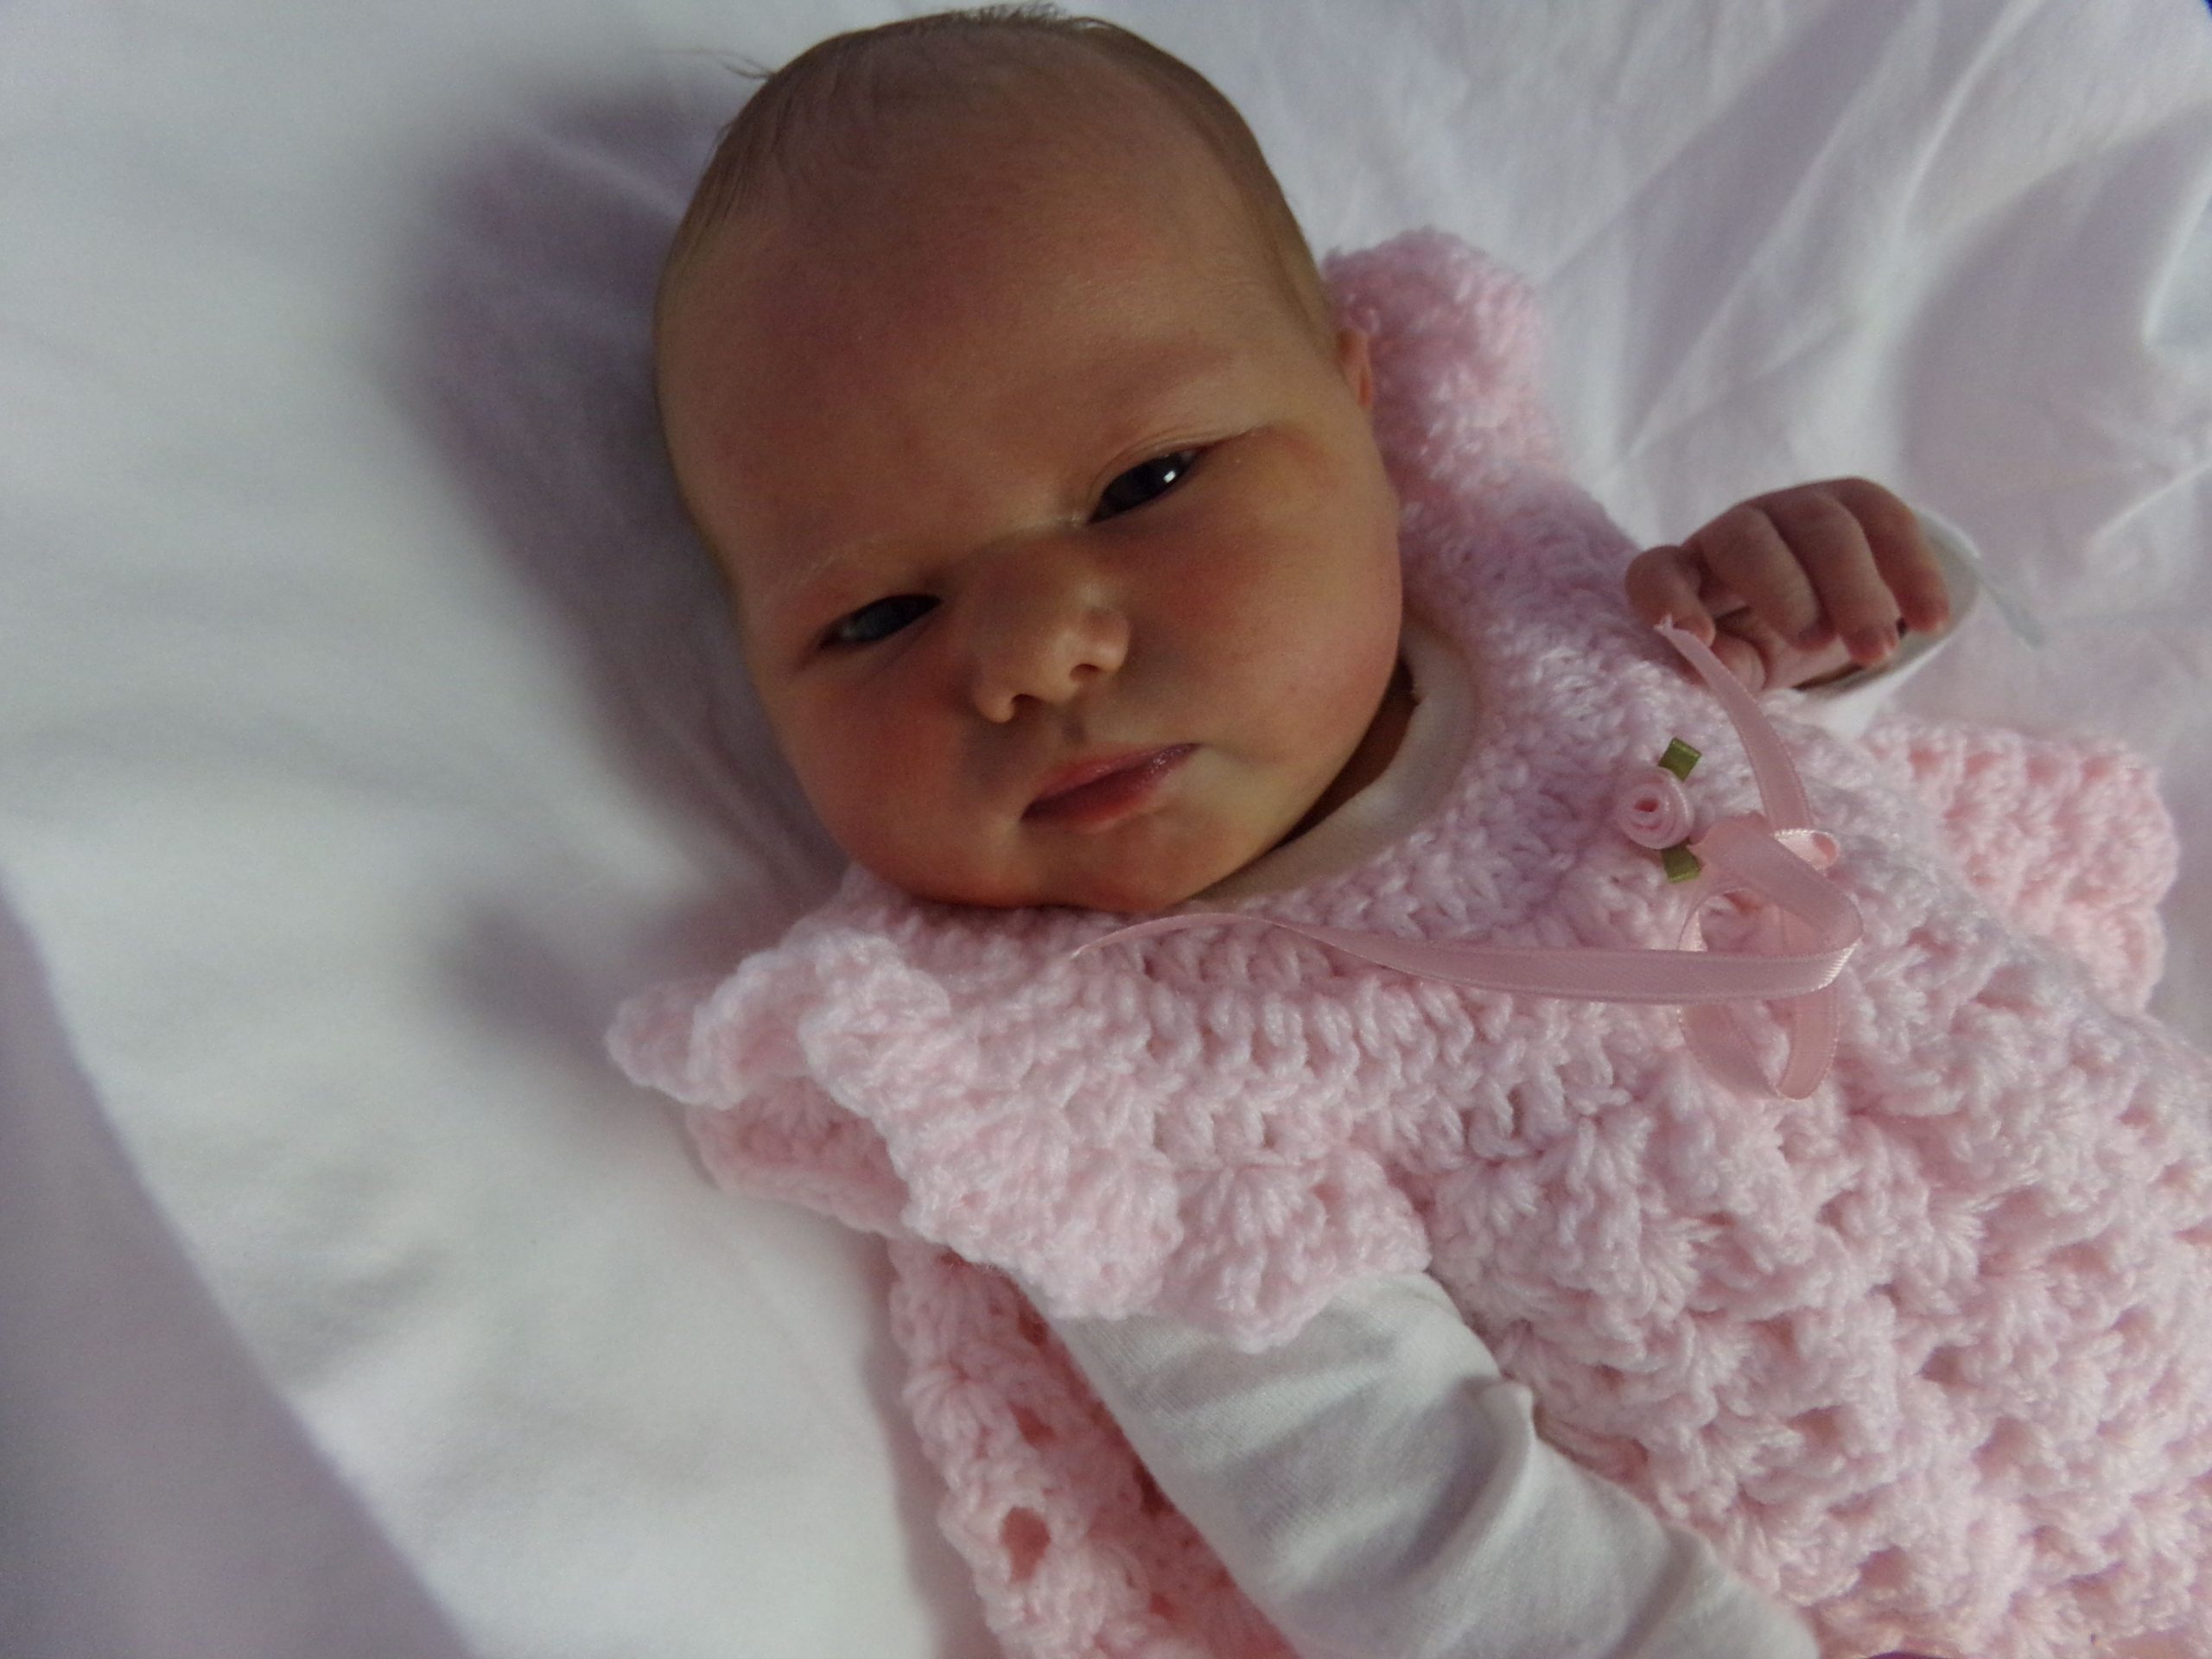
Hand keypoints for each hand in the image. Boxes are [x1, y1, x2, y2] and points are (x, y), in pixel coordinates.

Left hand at [1624, 478, 1950, 691]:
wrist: (1831, 607)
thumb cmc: (1767, 643)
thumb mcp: (1745, 666)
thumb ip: (1727, 670)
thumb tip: (1708, 670)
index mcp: (1688, 573)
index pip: (1656, 573)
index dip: (1669, 599)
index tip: (1696, 638)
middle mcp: (1734, 531)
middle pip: (1750, 543)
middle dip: (1787, 593)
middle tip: (1819, 642)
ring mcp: (1796, 509)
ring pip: (1824, 531)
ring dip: (1856, 591)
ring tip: (1879, 651)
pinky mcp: (1857, 501)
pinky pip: (1888, 525)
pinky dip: (1912, 573)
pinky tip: (1931, 620)